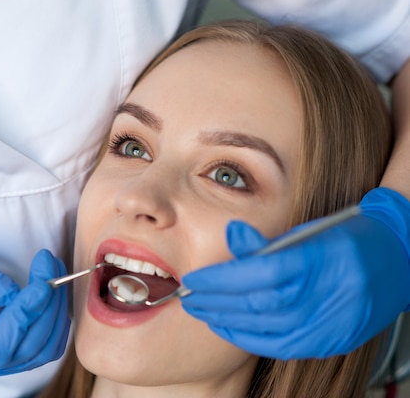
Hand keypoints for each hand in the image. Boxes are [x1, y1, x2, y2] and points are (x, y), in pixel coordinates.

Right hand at [0, 249, 69, 376]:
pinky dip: (56, 312)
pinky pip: (49, 338)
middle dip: (47, 306)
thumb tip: (13, 292)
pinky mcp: (18, 345)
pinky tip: (52, 283)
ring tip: (52, 268)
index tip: (41, 285)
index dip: (23, 318)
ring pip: (46, 345)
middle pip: (30, 348)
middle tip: (49, 266)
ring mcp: (5, 358)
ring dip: (56, 308)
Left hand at [180, 187, 409, 358]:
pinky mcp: (332, 341)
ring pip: (268, 328)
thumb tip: (230, 236)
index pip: (260, 272)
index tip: (193, 279)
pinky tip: (228, 329)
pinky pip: (283, 346)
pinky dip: (250, 339)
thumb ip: (267, 241)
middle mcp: (327, 293)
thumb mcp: (306, 231)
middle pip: (259, 303)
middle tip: (188, 297)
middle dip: (216, 302)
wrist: (397, 261)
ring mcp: (332, 322)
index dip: (221, 278)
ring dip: (227, 321)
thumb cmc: (346, 240)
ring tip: (201, 311)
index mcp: (320, 259)